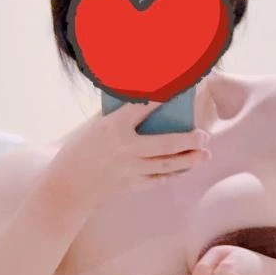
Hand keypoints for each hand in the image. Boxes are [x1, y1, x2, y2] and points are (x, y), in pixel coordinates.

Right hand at [47, 101, 211, 210]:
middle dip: (189, 140)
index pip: (141, 108)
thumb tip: (146, 100)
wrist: (70, 184)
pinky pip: (160, 179)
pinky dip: (175, 173)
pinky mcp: (133, 185)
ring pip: (168, 165)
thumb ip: (120, 116)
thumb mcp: (97, 127)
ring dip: (190, 160)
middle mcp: (125, 150)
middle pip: (165, 145)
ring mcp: (130, 170)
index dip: (161, 98)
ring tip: (205, 154)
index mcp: (113, 128)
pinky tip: (187, 167)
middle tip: (204, 135)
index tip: (178, 89)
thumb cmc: (83, 149)